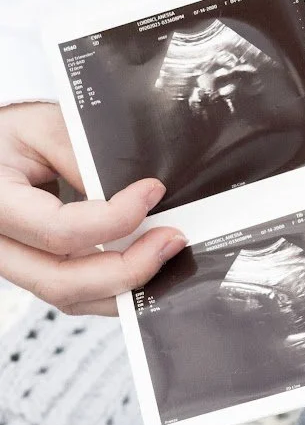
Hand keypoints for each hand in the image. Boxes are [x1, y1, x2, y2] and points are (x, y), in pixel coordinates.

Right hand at [0, 102, 184, 317]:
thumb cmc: (8, 137)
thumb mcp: (43, 127)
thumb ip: (83, 157)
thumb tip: (134, 192)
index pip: (58, 231)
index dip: (113, 220)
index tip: (151, 193)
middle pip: (62, 281)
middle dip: (127, 268)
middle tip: (170, 240)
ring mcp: (12, 264)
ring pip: (69, 297)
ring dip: (125, 284)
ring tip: (163, 252)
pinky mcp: (31, 269)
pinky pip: (73, 291)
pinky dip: (112, 284)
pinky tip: (141, 261)